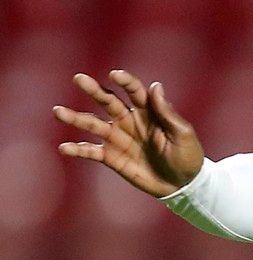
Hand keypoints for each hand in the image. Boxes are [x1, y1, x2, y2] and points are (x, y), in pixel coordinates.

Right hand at [53, 69, 205, 197]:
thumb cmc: (187, 156)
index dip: (125, 82)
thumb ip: (167, 113)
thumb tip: (155, 86)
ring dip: (76, 117)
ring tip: (58, 111)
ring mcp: (118, 138)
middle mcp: (130, 121)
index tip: (114, 74)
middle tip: (79, 78)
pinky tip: (64, 148)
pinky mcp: (111, 156)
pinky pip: (91, 151)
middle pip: (109, 101)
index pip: (134, 91)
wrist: (182, 184)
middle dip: (94, 90)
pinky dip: (77, 150)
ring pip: (93, 124)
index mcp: (149, 112)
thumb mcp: (182, 134)